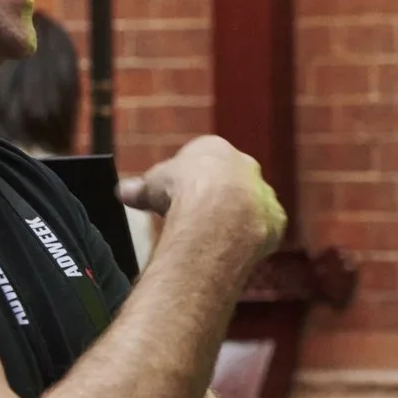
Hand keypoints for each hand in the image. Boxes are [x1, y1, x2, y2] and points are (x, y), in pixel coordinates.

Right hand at [117, 136, 284, 256]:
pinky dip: (248, 238)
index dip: (184, 184)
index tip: (174, 200)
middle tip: (194, 221)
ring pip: (249, 206)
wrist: (220, 211)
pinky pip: (262, 229)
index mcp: (214, 148)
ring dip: (233, 221)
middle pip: (227, 183)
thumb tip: (122, 191)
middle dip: (212, 200)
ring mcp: (263, 191)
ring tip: (213, 240)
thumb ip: (139, 187)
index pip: (199, 165)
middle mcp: (244, 165)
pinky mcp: (275, 218)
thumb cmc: (182, 190)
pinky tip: (232, 249)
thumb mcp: (150, 185)